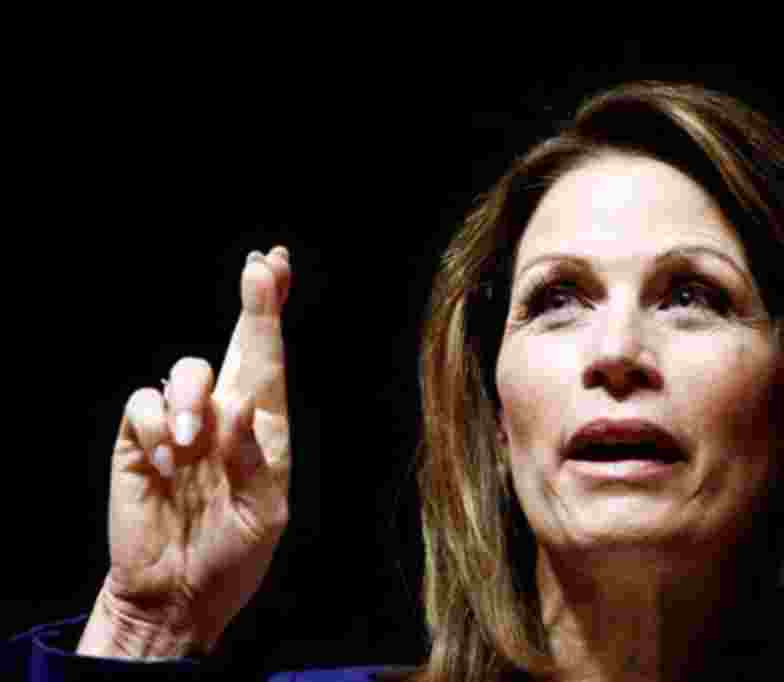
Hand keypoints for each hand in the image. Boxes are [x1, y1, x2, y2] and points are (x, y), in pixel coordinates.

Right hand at [78, 246, 291, 658]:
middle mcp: (223, 416)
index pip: (269, 362)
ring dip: (191, 400)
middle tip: (262, 270)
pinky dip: (156, 429)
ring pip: (184, 371)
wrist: (177, 595)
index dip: (271, 313)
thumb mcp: (263, 517)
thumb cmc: (232, 555)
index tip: (276, 265)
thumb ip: (255, 461)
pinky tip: (165, 465)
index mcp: (262, 430)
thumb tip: (241, 404)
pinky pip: (143, 407)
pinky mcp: (140, 441)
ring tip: (191, 445)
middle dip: (253, 304)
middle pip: (235, 345)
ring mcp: (180, 426)